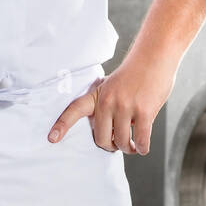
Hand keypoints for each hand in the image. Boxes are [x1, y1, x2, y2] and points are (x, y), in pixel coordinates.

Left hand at [47, 61, 174, 154]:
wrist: (153, 56)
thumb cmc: (134, 74)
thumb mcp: (112, 86)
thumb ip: (106, 105)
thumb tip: (109, 132)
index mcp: (98, 95)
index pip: (75, 110)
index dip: (62, 125)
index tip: (51, 139)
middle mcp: (108, 101)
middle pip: (102, 138)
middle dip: (110, 146)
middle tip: (117, 145)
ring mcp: (126, 107)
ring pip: (122, 142)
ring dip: (128, 148)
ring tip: (132, 146)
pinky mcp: (144, 112)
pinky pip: (140, 141)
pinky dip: (142, 148)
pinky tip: (142, 146)